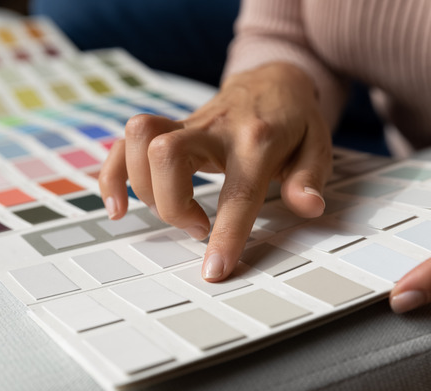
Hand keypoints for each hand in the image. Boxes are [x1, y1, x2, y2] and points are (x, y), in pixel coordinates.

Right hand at [99, 63, 332, 280]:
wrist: (272, 79)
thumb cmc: (294, 121)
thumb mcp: (318, 145)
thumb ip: (310, 178)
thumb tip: (309, 207)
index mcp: (258, 141)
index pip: (238, 192)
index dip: (225, 234)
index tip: (213, 271)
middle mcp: (215, 129)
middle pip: (167, 155)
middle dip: (172, 206)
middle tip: (199, 227)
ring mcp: (187, 125)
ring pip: (139, 141)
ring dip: (145, 189)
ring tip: (176, 212)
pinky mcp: (169, 128)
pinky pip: (123, 145)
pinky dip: (112, 178)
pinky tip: (119, 208)